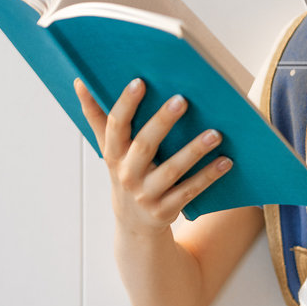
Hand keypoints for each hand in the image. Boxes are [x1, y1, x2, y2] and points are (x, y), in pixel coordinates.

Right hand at [73, 76, 232, 235]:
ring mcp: (146, 194)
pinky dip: (208, 176)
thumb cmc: (124, 172)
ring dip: (194, 151)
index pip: (115, 126)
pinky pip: (190, 191)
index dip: (125, 104)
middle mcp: (127, 174)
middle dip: (162, 122)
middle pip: (144, 145)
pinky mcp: (166, 209)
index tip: (139, 82)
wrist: (133, 224)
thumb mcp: (108, 148)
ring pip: (172, 170)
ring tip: (215, 133)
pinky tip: (226, 161)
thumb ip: (97, 116)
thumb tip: (80, 82)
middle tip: (182, 99)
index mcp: (113, 154)